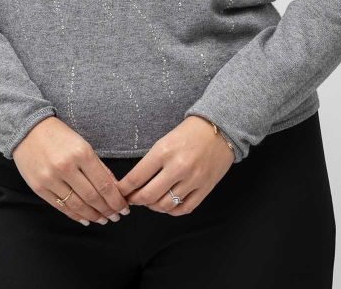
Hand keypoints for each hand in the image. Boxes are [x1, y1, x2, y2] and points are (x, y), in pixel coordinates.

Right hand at [12, 116, 130, 225]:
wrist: (27, 129)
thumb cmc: (59, 135)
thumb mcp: (82, 144)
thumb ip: (98, 165)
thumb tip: (114, 188)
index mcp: (81, 153)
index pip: (104, 184)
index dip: (116, 200)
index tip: (124, 208)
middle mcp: (66, 167)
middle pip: (93, 197)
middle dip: (108, 210)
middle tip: (116, 217)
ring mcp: (51, 179)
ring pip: (78, 205)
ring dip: (93, 216)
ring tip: (103, 220)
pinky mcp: (39, 188)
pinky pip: (61, 207)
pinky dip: (76, 216)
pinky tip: (85, 219)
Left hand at [116, 115, 234, 215]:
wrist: (220, 128)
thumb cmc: (190, 132)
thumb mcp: (165, 140)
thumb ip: (152, 161)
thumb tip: (135, 181)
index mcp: (164, 151)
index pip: (136, 177)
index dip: (124, 189)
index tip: (120, 191)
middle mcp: (177, 167)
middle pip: (148, 196)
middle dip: (135, 200)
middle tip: (131, 199)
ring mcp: (192, 180)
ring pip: (165, 205)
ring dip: (153, 206)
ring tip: (149, 201)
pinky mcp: (205, 189)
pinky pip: (184, 209)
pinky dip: (172, 210)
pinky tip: (167, 205)